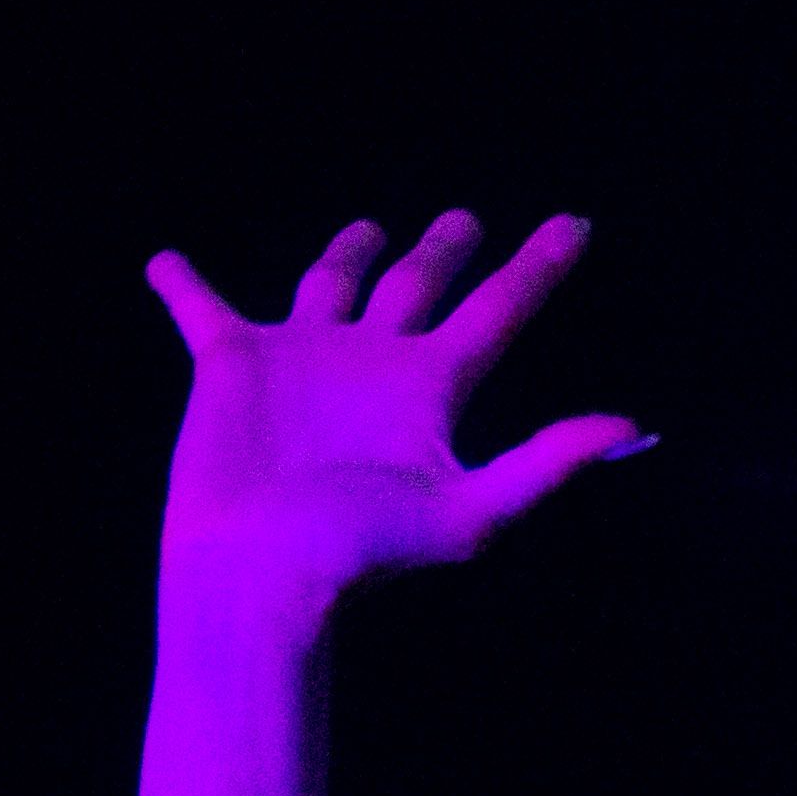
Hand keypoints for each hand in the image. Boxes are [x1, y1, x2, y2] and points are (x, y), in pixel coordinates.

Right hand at [145, 212, 645, 606]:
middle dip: (442, 253)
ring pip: (329, 286)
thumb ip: (547, 464)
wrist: (256, 573)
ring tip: (366, 228)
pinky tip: (166, 265)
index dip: (539, 268)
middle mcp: (371, 365)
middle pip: (417, 289)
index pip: (500, 311)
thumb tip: (631, 428)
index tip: (578, 225)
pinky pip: (203, 310)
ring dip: (346, 256)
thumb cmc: (360, 551)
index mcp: (430, 387)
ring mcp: (301, 360)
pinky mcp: (229, 366)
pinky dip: (184, 286)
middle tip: (464, 222)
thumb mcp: (469, 512)